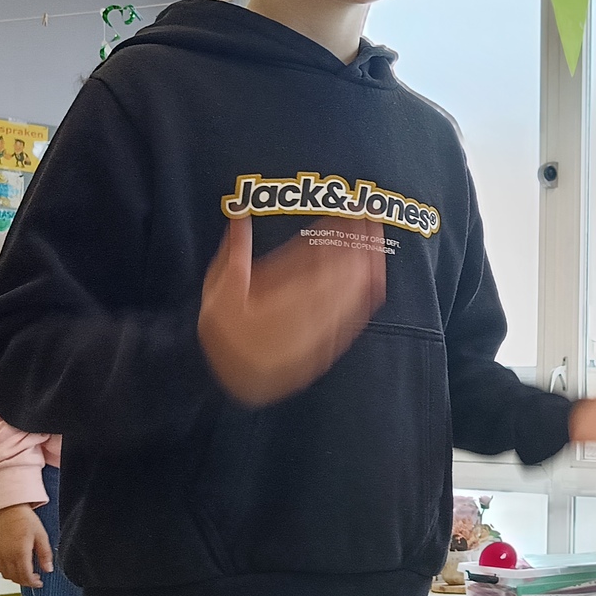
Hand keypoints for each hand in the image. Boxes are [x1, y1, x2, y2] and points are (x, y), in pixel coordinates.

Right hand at [0, 504, 52, 587]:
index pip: (26, 576)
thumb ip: (45, 554)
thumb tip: (48, 569)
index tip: (39, 582)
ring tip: (24, 572)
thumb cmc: (25, 519)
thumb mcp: (41, 536)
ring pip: (5, 575)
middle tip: (34, 578)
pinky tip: (12, 567)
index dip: (33, 583)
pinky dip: (4, 571)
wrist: (10, 509)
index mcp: (20, 553)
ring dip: (15, 578)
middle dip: (26, 581)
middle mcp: (7, 556)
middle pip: (15, 578)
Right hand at [199, 216, 386, 407]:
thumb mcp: (217, 292)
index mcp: (276, 298)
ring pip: (349, 299)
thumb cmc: (222, 334)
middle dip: (358, 247)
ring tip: (378, 243)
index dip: (333, 236)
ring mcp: (316, 334)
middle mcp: (302, 316)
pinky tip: (376, 283)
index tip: (347, 214)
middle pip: (338, 277)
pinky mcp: (325, 348)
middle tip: (375, 221)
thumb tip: (240, 218)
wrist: (232, 381)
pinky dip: (364, 300)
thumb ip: (234, 255)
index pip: (313, 260)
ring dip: (366, 270)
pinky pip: (350, 322)